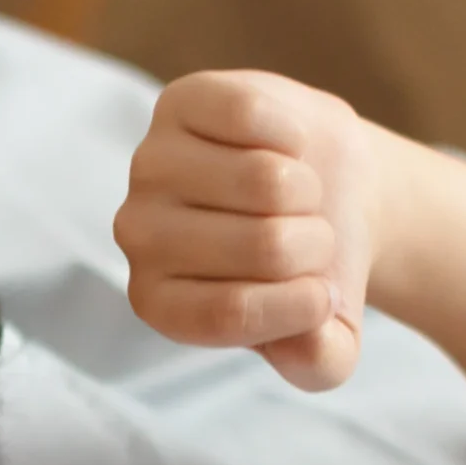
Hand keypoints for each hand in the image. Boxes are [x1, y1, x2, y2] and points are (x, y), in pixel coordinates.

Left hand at [115, 70, 379, 391]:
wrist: (325, 187)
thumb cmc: (314, 267)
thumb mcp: (328, 334)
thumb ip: (322, 361)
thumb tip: (313, 337)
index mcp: (159, 305)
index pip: (232, 314)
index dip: (302, 305)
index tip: (323, 294)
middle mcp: (138, 237)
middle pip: (262, 245)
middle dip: (314, 243)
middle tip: (310, 236)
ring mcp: (151, 165)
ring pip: (264, 181)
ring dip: (308, 190)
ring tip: (298, 195)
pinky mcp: (180, 103)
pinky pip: (253, 116)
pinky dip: (294, 132)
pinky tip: (285, 145)